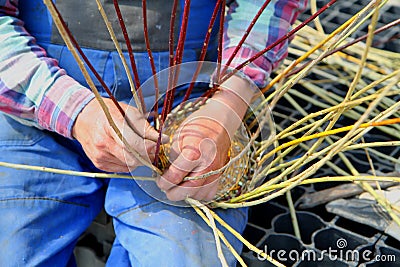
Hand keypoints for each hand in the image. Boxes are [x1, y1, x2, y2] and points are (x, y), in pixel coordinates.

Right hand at [72, 98, 159, 172]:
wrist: (82, 117)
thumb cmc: (109, 112)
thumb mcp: (128, 112)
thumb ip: (145, 127)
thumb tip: (162, 140)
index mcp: (111, 125)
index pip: (134, 144)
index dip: (149, 147)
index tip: (159, 144)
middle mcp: (103, 142)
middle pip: (132, 158)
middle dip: (147, 156)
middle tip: (153, 149)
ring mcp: (99, 155)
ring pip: (129, 165)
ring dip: (139, 159)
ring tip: (139, 148)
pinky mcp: (99, 164)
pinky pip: (122, 169)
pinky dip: (129, 162)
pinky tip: (126, 151)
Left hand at [157, 75, 254, 200]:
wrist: (220, 121)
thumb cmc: (197, 126)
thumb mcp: (179, 136)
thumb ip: (172, 157)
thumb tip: (164, 173)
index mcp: (194, 153)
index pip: (175, 176)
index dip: (164, 182)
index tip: (160, 181)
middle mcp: (207, 165)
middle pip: (188, 190)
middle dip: (173, 193)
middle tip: (166, 188)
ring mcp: (216, 171)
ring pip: (199, 194)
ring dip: (186, 194)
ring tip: (179, 186)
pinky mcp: (221, 174)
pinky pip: (210, 193)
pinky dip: (200, 194)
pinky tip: (192, 186)